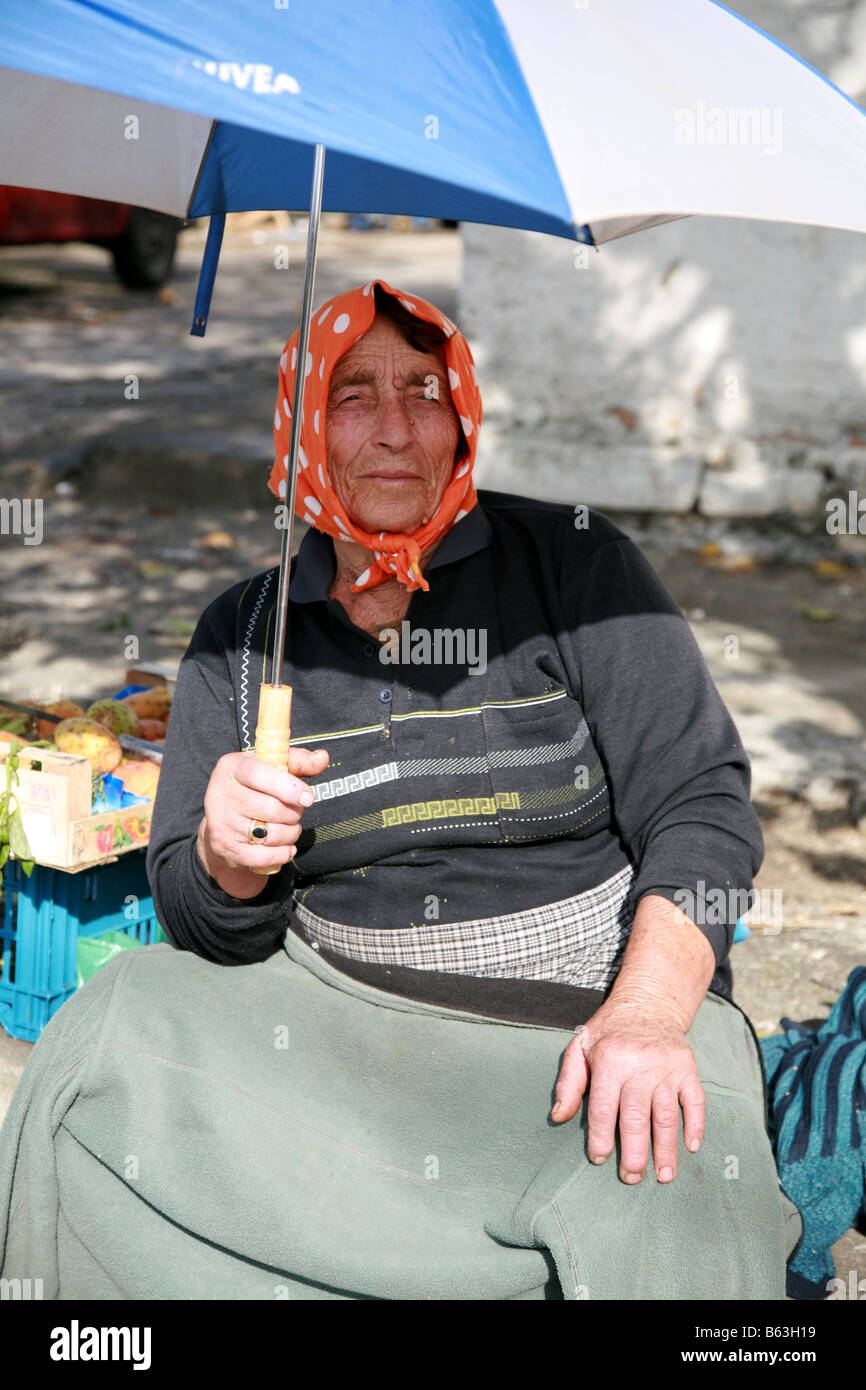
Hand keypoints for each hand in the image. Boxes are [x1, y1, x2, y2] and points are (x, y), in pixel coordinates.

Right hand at [197, 746, 328, 894]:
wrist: (224, 819)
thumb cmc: (255, 787)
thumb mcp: (273, 767)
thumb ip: (299, 761)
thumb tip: (323, 758)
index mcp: (232, 767)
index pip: (260, 775)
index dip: (288, 787)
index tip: (308, 798)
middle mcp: (221, 794)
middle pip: (272, 808)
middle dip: (294, 813)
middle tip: (295, 811)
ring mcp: (221, 824)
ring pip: (271, 834)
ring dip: (291, 833)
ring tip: (290, 827)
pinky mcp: (227, 849)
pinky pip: (264, 857)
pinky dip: (283, 854)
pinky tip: (286, 847)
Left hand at [550, 1000, 704, 1183]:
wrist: (648, 1002)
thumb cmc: (609, 1031)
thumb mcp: (579, 1047)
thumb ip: (568, 1082)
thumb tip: (559, 1116)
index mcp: (610, 1061)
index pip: (605, 1108)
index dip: (601, 1138)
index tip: (599, 1159)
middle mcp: (640, 1065)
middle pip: (637, 1118)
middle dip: (634, 1153)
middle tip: (631, 1178)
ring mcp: (667, 1068)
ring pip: (666, 1115)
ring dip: (666, 1149)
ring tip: (663, 1176)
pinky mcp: (687, 1068)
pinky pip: (695, 1101)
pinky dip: (695, 1125)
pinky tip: (691, 1147)